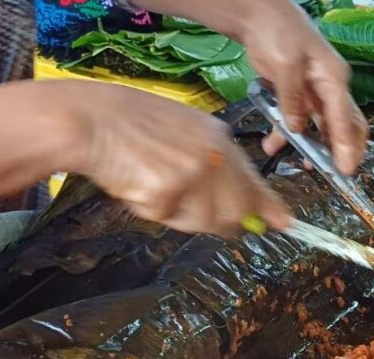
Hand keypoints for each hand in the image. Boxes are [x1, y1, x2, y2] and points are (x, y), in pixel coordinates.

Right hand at [65, 81, 291, 235]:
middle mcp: (214, 156)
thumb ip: (219, 165)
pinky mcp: (168, 189)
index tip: (284, 223)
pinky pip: (170, 219)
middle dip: (220, 221)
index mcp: (220, 139)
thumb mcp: (186, 133)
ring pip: (205, 221)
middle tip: (188, 207)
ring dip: (181, 216)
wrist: (89, 119)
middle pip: (236, 212)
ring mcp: (193, 173)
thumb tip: (254, 204)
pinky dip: (154, 211)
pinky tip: (139, 186)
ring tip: (155, 187)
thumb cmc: (131, 125)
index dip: (269, 208)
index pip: (255, 182)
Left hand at [239, 0, 368, 174]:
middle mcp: (330, 89)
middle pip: (344, 126)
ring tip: (304, 165)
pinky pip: (297, 121)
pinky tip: (272, 145)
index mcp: (335, 79)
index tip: (346, 168)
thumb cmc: (280, 31)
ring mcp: (314, 93)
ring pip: (321, 128)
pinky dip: (286, 134)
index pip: (346, 118)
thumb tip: (296, 128)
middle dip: (342, 151)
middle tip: (337, 174)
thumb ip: (291, 98)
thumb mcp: (286, 63)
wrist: (259, 15)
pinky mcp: (298, 95)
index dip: (347, 145)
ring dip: (313, 147)